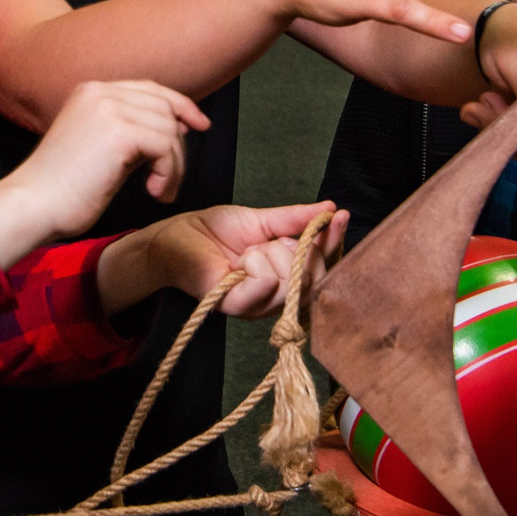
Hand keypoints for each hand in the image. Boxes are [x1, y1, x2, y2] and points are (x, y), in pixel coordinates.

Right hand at [0, 80, 206, 265]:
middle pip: (165, 106)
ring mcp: (108, 108)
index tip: (199, 125)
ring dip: (174, 165)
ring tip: (159, 191)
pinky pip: (165, 146)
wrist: (32, 205)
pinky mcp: (118, 131)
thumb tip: (177, 125)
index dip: (180, 105)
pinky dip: (169, 172)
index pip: (149, 88)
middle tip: (171, 179)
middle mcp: (99, 91)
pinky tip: (153, 192)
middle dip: (178, 144)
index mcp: (90, 91)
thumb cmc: (61, 189)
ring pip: (169, 128)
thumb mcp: (98, 148)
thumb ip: (131, 130)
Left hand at [104, 201, 349, 319]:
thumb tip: (329, 209)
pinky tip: (244, 260)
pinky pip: (266, 286)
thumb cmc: (215, 231)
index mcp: (284, 274)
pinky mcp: (237, 306)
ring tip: (249, 250)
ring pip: (292, 283)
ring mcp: (257, 304)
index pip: (320, 265)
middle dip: (299, 250)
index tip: (339, 216)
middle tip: (271, 240)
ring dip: (272, 255)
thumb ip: (294, 219)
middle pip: (313, 279)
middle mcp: (275, 295)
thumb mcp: (261, 220)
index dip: (332, 242)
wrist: (176, 236)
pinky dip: (259, 267)